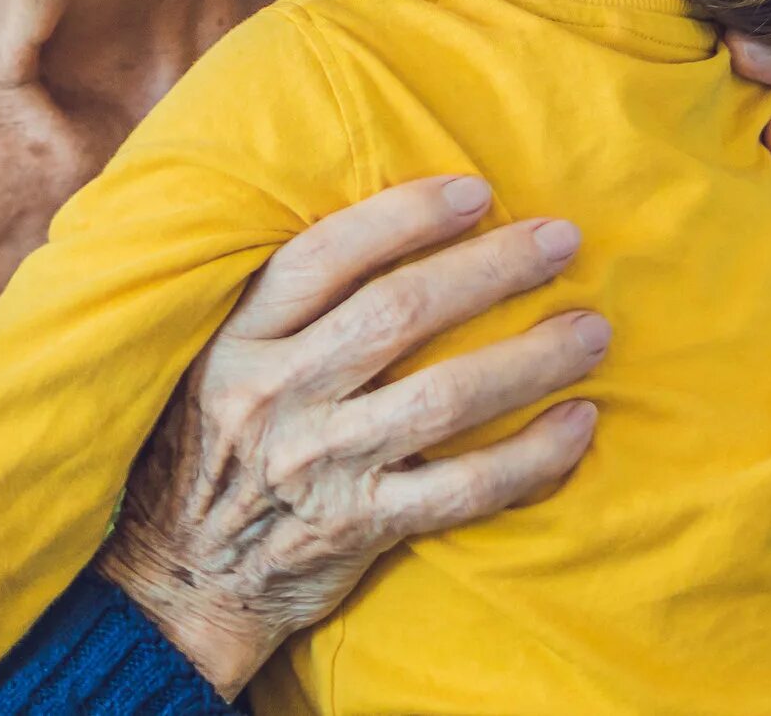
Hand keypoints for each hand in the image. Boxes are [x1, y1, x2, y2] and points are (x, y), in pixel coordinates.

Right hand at [98, 175, 605, 696]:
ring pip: (444, 397)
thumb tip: (388, 223)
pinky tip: (578, 424)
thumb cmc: (212, 449)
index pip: (325, 256)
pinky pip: (463, 488)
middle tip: (562, 240)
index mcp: (239, 340)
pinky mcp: (359, 528)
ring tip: (592, 331)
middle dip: (491, 268)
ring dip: (531, 358)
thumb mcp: (216, 361)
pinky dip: (531, 457)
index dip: (406, 216)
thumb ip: (283, 306)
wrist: (178, 579)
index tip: (477, 192)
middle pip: (399, 313)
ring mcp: (320, 465)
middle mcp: (277, 394)